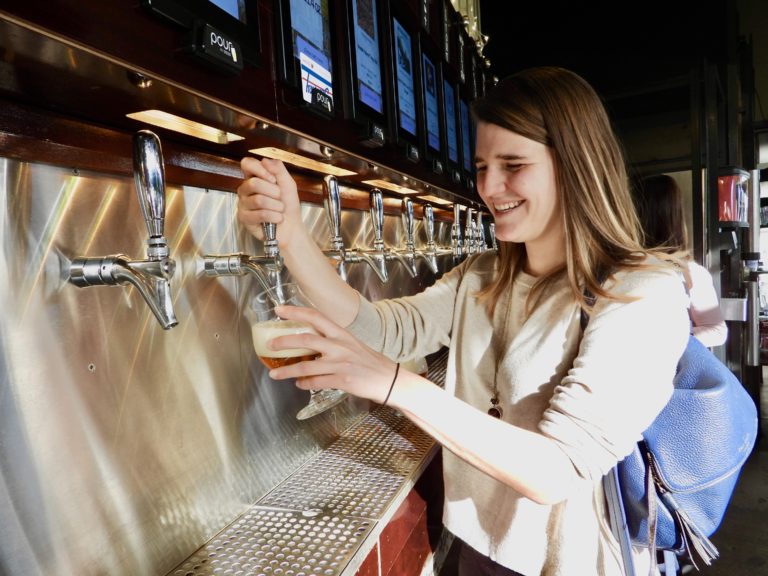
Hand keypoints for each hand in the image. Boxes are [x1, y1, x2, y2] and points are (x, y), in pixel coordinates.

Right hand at [237, 157, 304, 250]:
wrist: (292, 226)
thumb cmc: (288, 205)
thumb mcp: (288, 183)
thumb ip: (278, 169)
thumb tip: (265, 160)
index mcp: (254, 177)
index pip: (247, 164)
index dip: (260, 170)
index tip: (273, 179)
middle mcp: (245, 189)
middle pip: (254, 183)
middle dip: (274, 192)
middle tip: (280, 198)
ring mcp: (243, 203)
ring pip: (259, 200)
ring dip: (276, 206)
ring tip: (280, 210)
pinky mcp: (244, 218)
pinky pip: (260, 214)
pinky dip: (274, 217)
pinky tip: (277, 219)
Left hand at [266, 305, 399, 404]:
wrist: (388, 379)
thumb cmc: (370, 362)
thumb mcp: (352, 344)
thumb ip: (333, 342)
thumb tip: (310, 344)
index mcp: (342, 334)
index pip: (315, 317)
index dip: (295, 312)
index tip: (279, 310)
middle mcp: (340, 346)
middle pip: (305, 340)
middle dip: (284, 342)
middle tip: (270, 344)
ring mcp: (340, 363)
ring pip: (305, 365)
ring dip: (287, 371)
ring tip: (274, 374)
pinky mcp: (342, 380)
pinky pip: (316, 382)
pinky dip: (304, 383)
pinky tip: (299, 383)